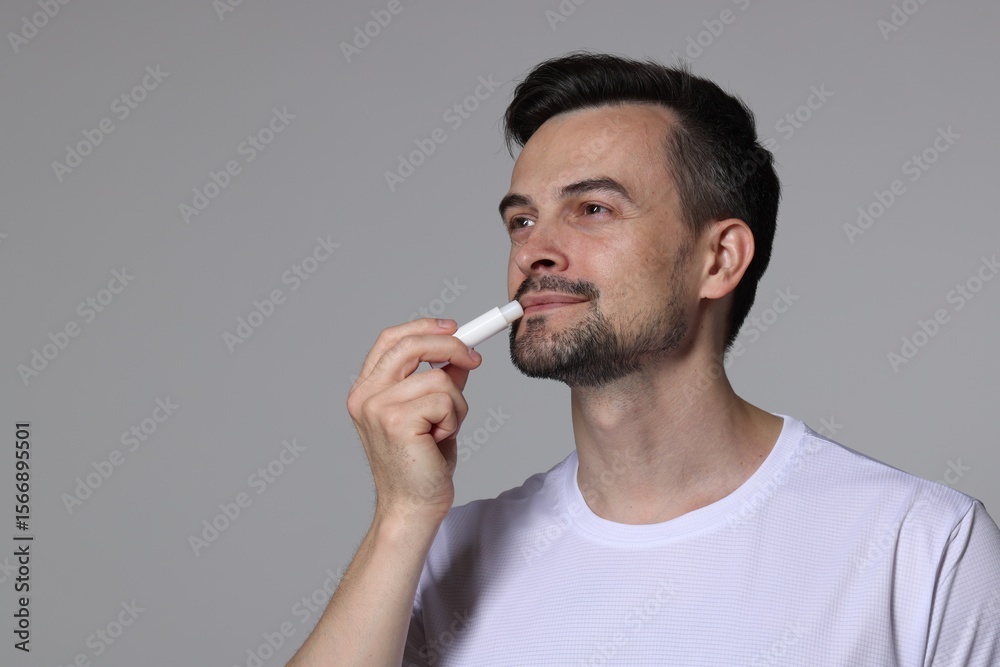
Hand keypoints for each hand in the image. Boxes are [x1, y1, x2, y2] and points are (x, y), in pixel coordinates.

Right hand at [346, 318, 482, 524]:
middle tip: (475, 359)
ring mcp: (377, 408)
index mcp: (366, 391)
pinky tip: (439, 440)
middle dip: (451, 346)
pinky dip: (454, 419)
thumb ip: (439, 382)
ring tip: (443, 430)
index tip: (453, 327)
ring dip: (455, 404)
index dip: (423, 327)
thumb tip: (459, 356)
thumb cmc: (421, 465)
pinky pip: (445, 399)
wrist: (414, 507)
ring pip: (438, 378)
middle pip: (411, 345)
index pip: (391, 340)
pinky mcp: (396, 421)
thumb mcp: (432, 414)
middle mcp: (365, 396)